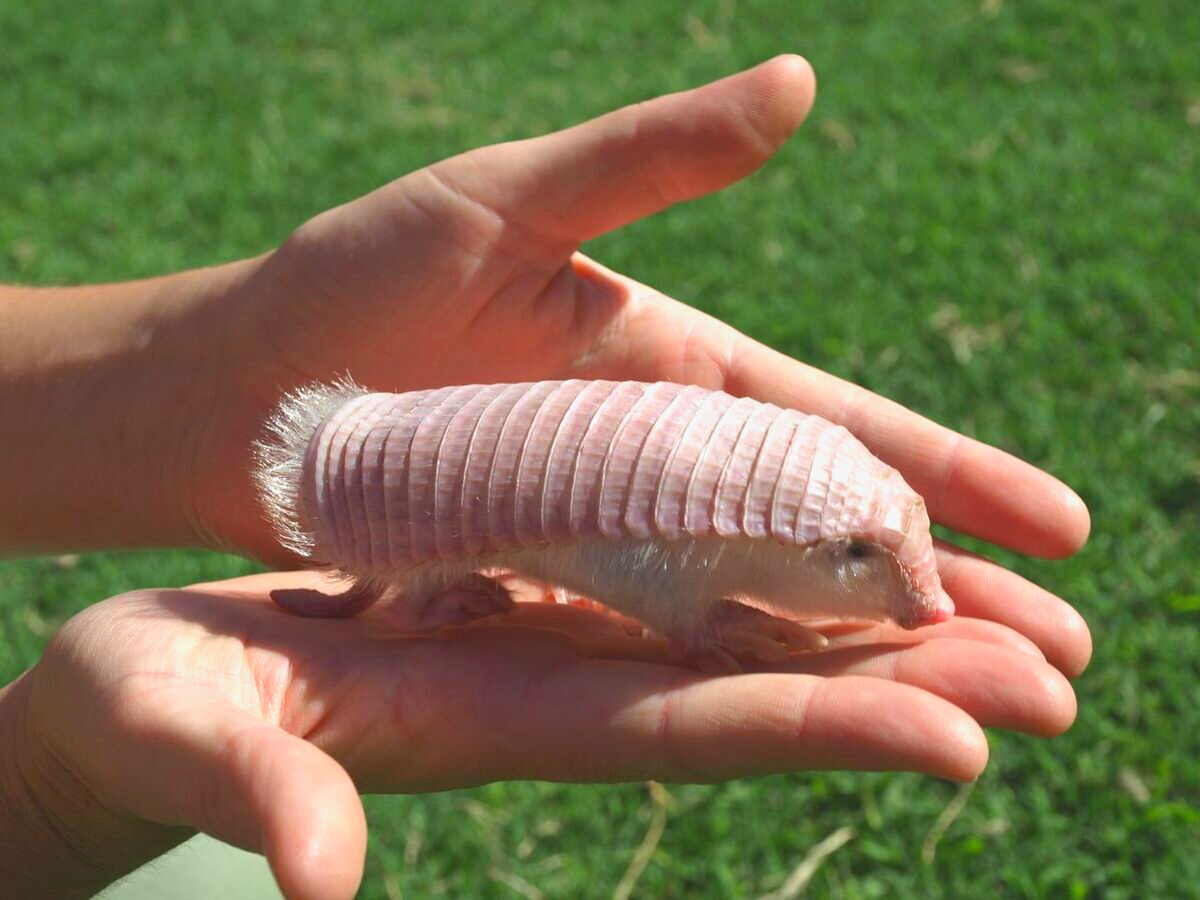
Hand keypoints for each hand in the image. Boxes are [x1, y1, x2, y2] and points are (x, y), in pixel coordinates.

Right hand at [4, 570, 1076, 898]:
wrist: (157, 682)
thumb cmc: (155, 714)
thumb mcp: (193, 742)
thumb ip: (260, 796)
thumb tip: (313, 884)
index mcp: (491, 719)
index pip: (680, 732)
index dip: (815, 732)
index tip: (959, 738)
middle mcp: (550, 682)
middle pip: (750, 685)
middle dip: (899, 683)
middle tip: (1058, 674)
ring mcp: (546, 631)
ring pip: (730, 624)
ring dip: (859, 620)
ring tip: (1001, 607)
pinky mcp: (522, 583)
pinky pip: (667, 568)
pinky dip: (762, 559)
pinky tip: (838, 538)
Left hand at [193, 54, 1090, 674]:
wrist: (233, 388)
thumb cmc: (352, 281)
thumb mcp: (504, 199)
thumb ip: (649, 158)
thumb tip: (806, 79)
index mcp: (672, 364)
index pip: (839, 427)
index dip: (949, 473)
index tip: (1060, 523)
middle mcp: (660, 457)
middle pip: (827, 531)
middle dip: (945, 588)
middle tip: (1066, 650)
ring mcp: (608, 534)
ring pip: (764, 600)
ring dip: (868, 651)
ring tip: (985, 705)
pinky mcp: (546, 592)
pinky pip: (669, 639)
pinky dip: (749, 670)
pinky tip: (823, 717)